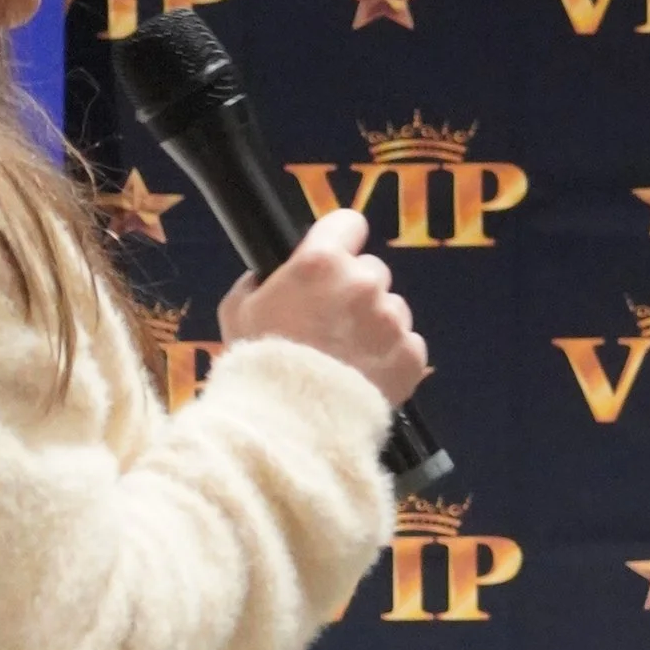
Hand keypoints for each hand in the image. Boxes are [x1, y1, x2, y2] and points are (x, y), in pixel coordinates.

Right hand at [219, 208, 429, 407]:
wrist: (292, 427)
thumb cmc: (259, 367)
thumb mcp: (237, 313)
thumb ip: (257, 283)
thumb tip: (269, 275)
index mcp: (320, 263)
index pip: (348, 223)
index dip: (340, 239)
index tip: (335, 256)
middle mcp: (363, 283)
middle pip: (371, 271)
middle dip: (354, 290)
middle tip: (331, 323)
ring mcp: (392, 320)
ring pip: (391, 308)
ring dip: (375, 324)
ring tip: (348, 357)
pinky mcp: (412, 355)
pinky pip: (407, 344)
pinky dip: (392, 356)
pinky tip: (365, 374)